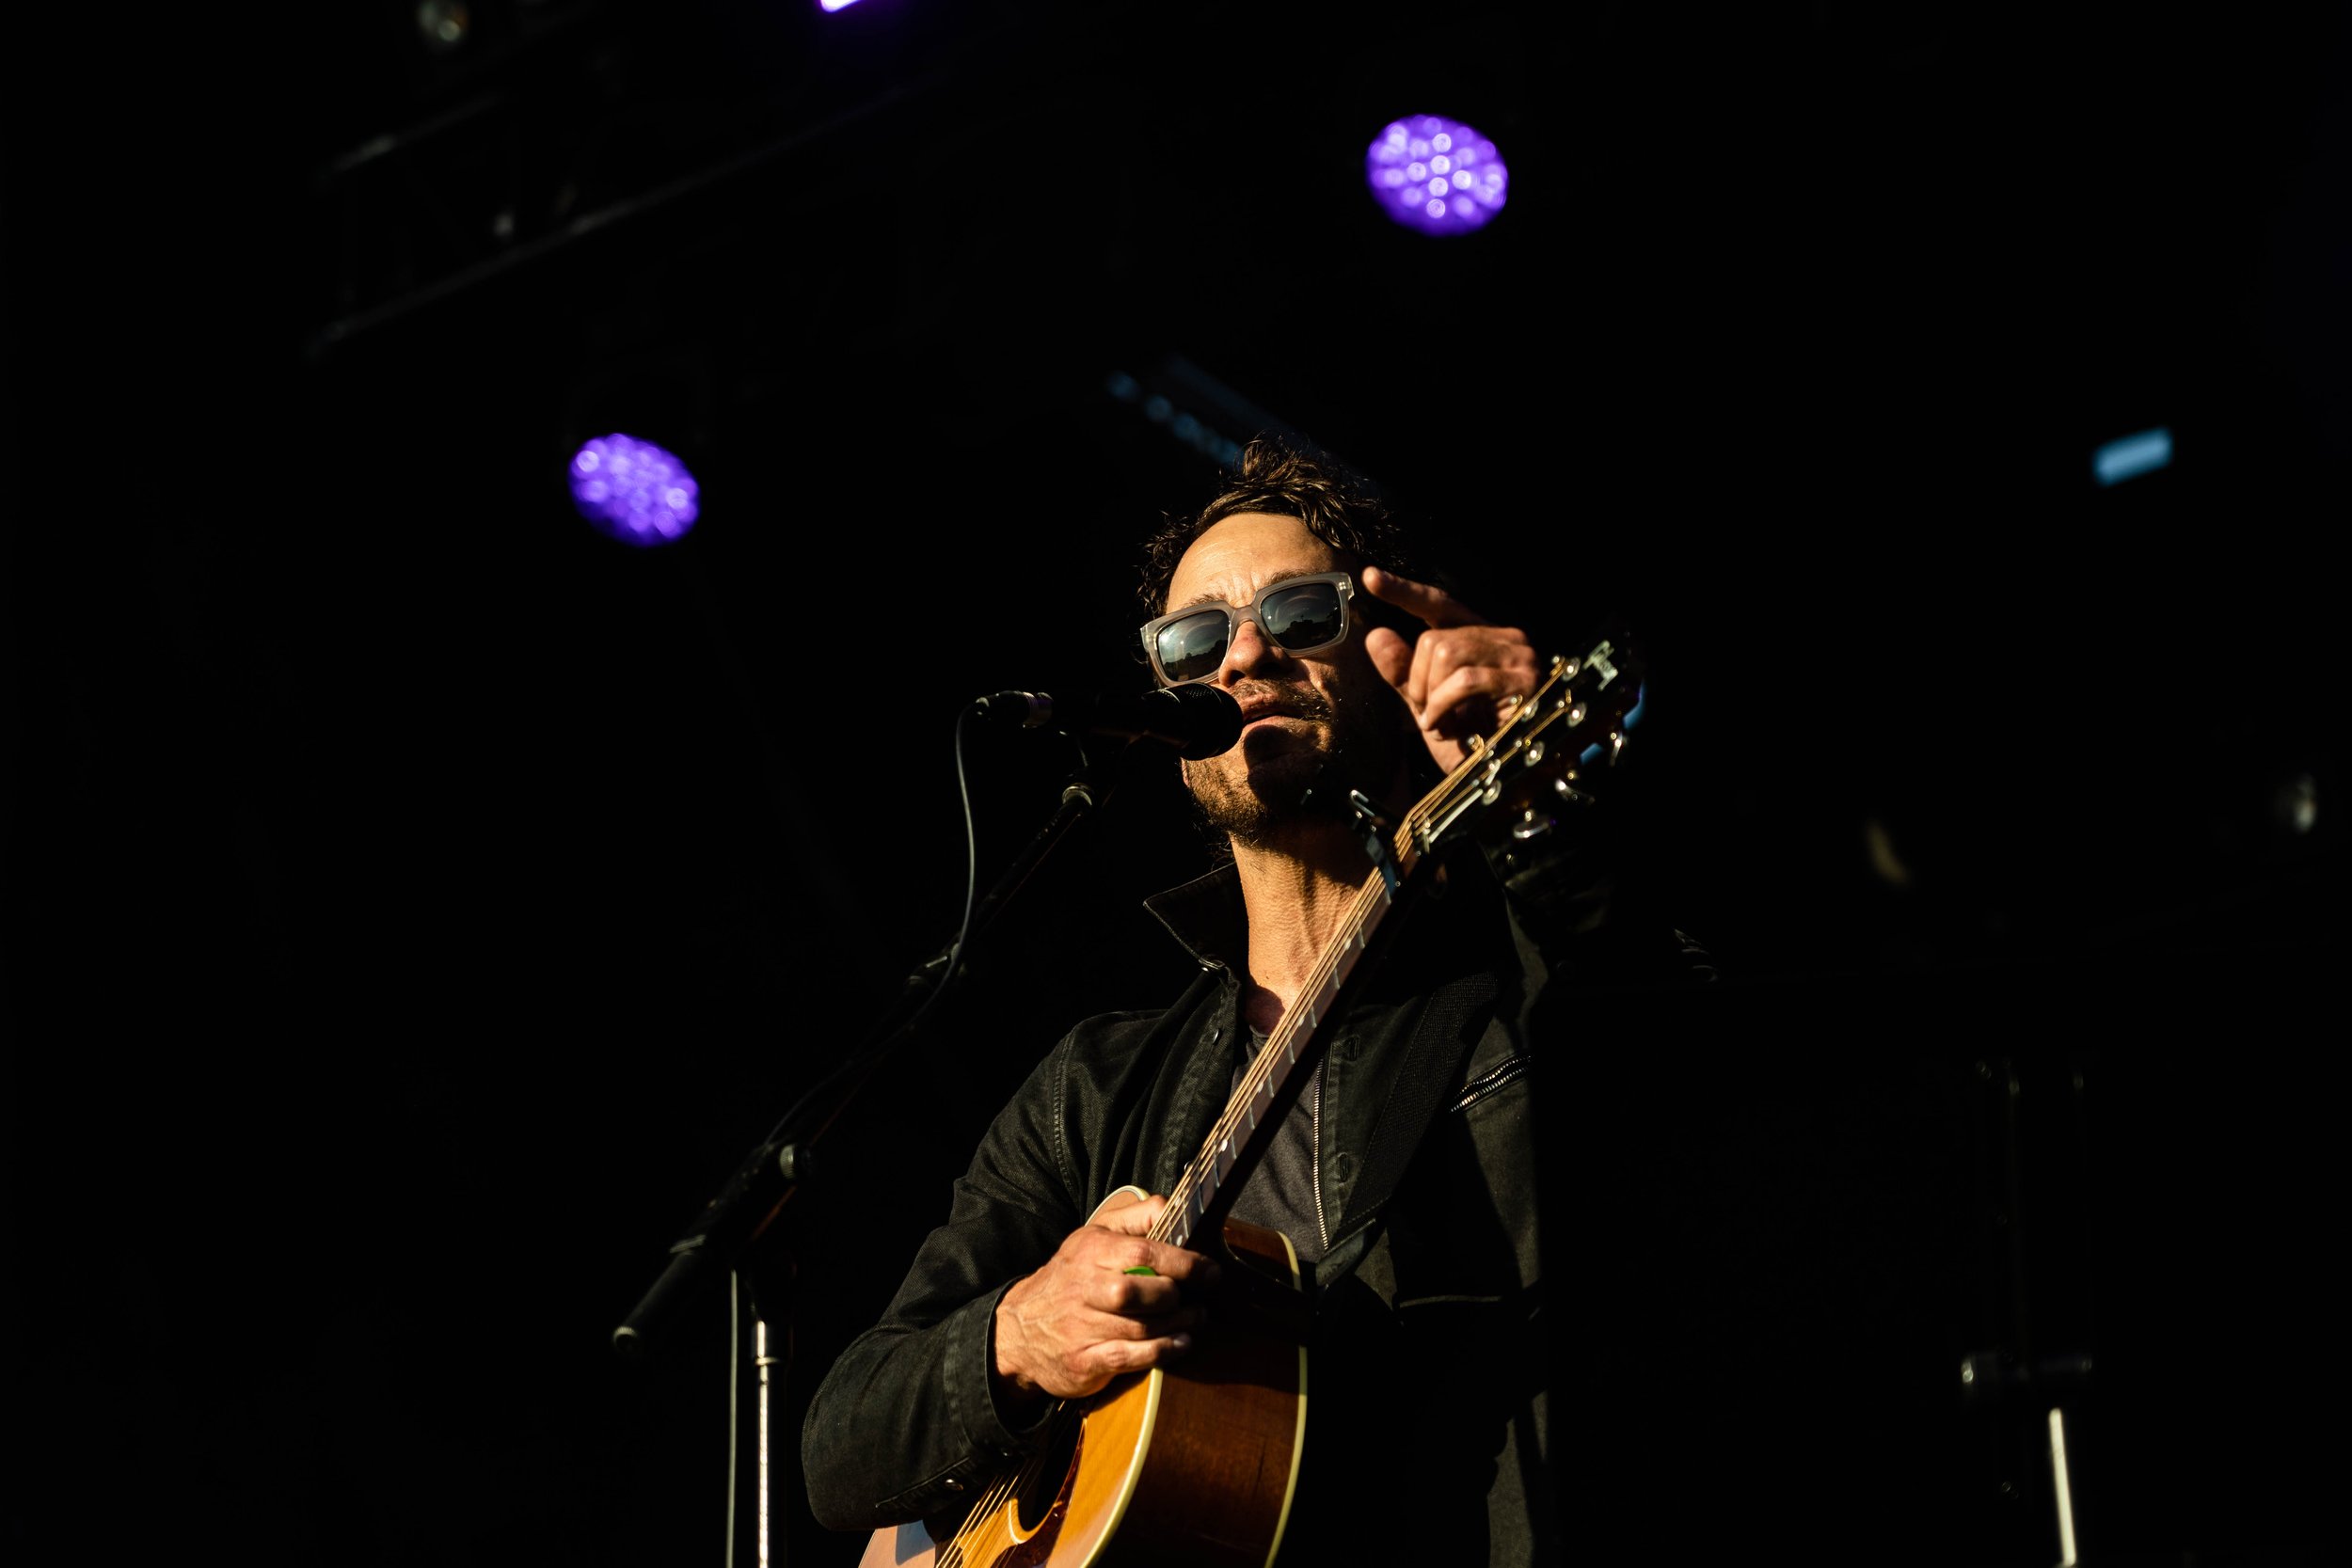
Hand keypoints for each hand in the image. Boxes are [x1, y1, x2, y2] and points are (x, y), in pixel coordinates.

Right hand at [993, 1190, 1216, 1407]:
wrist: (1019, 1329)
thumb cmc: (1071, 1277)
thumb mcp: (1094, 1236)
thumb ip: (1135, 1217)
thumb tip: (1171, 1207)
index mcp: (1091, 1252)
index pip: (1142, 1252)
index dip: (1183, 1263)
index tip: (1210, 1271)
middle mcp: (1084, 1288)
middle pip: (1138, 1291)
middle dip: (1175, 1296)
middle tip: (1198, 1298)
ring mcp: (1081, 1327)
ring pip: (1139, 1327)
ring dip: (1178, 1324)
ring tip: (1197, 1319)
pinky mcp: (1083, 1361)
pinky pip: (1127, 1357)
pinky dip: (1160, 1352)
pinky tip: (1180, 1343)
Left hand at [1361, 565, 1541, 775]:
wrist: (1507, 784)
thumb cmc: (1475, 746)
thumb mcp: (1429, 707)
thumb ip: (1404, 674)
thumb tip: (1376, 635)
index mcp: (1482, 639)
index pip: (1440, 604)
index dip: (1405, 591)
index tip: (1370, 579)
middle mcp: (1505, 639)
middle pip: (1435, 637)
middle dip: (1419, 681)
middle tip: (1430, 716)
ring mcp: (1518, 656)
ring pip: (1445, 651)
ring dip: (1432, 697)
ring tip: (1443, 725)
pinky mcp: (1524, 679)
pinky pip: (1464, 680)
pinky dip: (1445, 706)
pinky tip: (1451, 729)